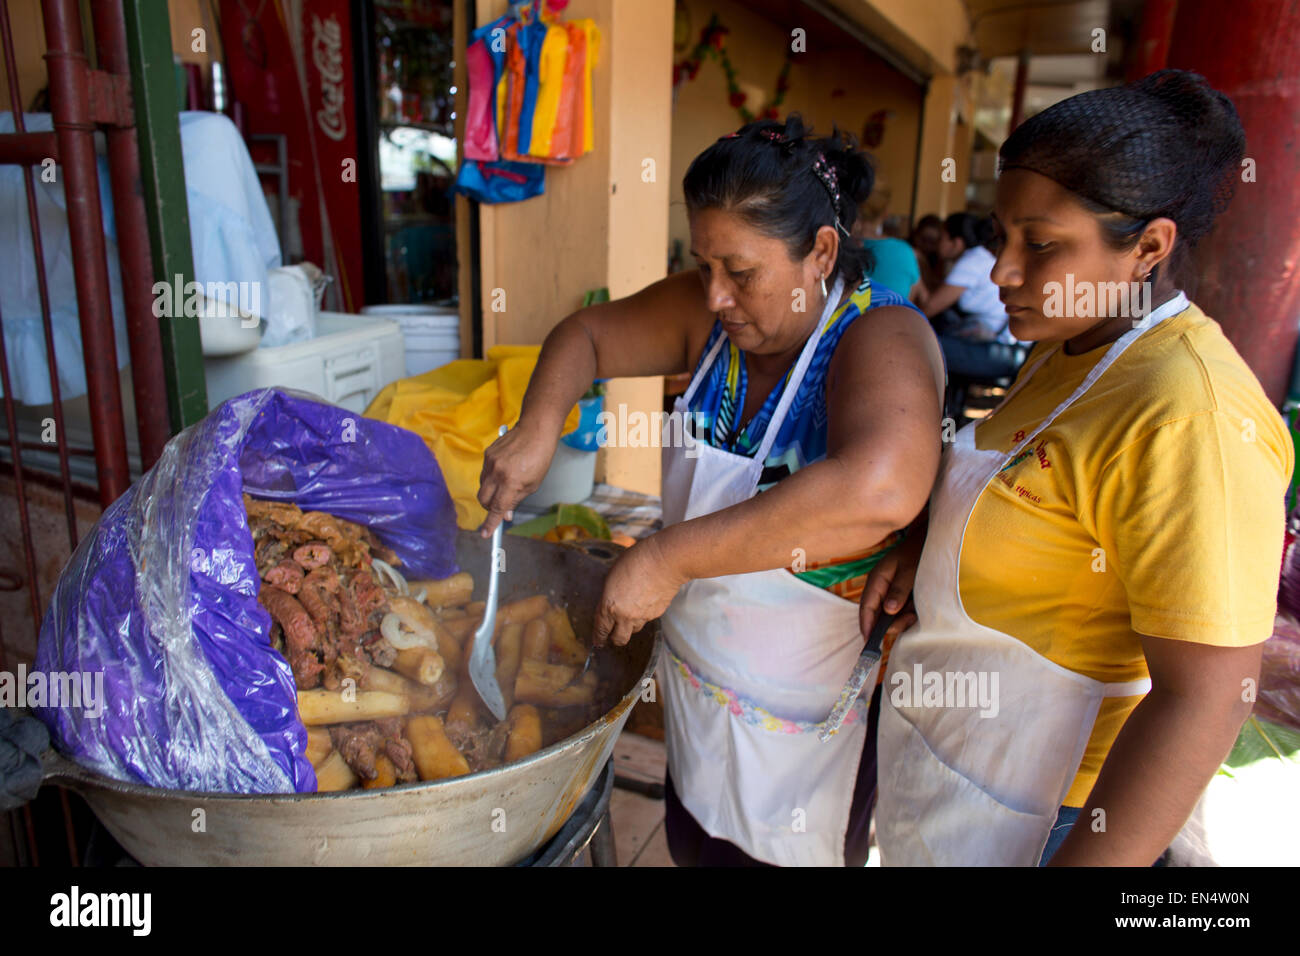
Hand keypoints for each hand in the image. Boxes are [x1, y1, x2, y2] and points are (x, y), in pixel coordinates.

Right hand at [476, 418, 559, 535]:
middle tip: (499, 507)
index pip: (497, 508)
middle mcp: (497, 473)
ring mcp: (490, 463)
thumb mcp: (533, 484)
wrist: (535, 430)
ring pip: (482, 486)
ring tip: (506, 484)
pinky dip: (491, 477)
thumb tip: (504, 515)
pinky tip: (504, 471)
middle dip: (489, 507)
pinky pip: (484, 473)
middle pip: (483, 499)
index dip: (490, 523)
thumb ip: (516, 500)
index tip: (486, 533)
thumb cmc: (539, 457)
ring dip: (490, 492)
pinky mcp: (487, 454)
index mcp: (511, 482)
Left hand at [592, 536, 686, 647]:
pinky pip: (647, 619)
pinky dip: (643, 614)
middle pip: (619, 639)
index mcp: (610, 606)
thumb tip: (609, 602)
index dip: (598, 637)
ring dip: (630, 625)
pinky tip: (644, 601)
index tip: (597, 642)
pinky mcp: (657, 613)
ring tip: (631, 611)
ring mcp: (643, 616)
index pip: (601, 629)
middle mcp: (625, 615)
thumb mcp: (612, 575)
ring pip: (634, 629)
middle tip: (613, 634)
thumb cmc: (636, 561)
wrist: (664, 561)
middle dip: (614, 638)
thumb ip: (608, 594)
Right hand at [859, 525, 924, 644]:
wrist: (930, 541)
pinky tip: (918, 609)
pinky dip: (909, 614)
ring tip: (916, 612)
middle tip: (908, 621)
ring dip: (903, 618)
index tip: (869, 641)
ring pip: (891, 616)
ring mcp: (891, 593)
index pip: (866, 606)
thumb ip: (899, 590)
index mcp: (877, 580)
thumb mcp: (910, 571)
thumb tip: (888, 611)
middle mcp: (881, 588)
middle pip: (878, 615)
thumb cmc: (918, 553)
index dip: (866, 624)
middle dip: (892, 623)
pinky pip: (902, 612)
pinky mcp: (902, 596)